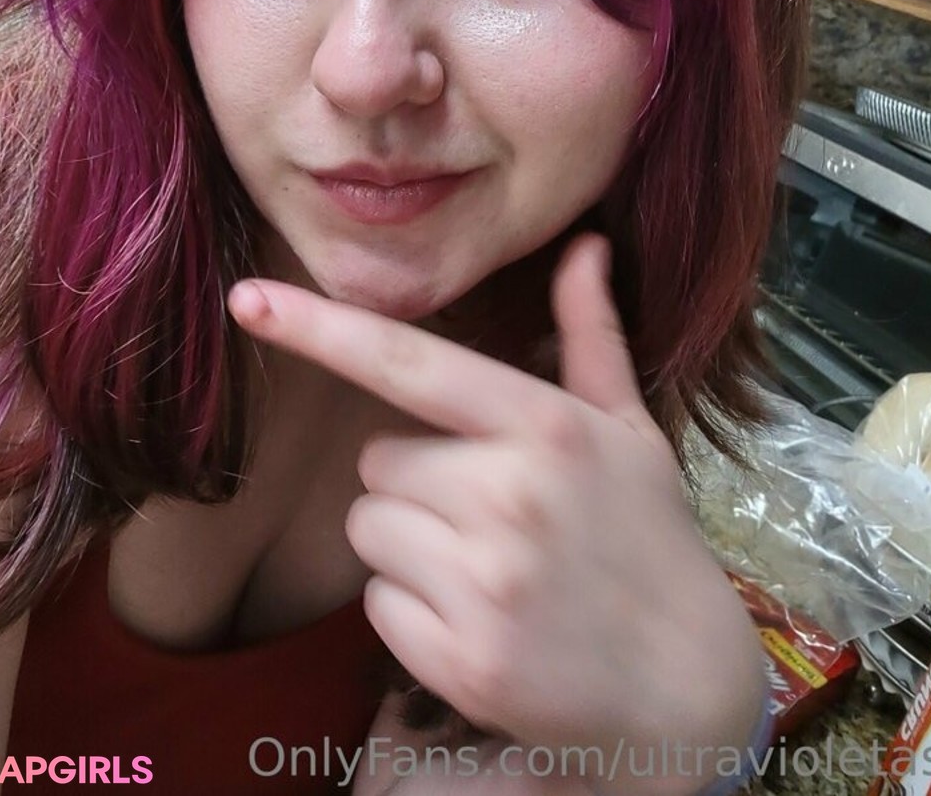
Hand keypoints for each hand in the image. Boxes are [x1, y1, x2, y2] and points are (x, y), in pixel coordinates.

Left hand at [228, 234, 764, 764]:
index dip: (320, 329)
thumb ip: (590, 333)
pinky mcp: (460, 659)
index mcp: (544, 425)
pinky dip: (414, 610)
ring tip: (489, 565)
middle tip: (492, 511)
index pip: (410, 362)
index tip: (244, 299)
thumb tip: (587, 245)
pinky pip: (376, 604)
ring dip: (410, 544)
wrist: (685, 684)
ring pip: (368, 530)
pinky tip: (482, 617)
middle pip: (375, 460)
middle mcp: (509, 495)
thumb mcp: (628, 428)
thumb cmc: (648, 536)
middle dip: (416, 481)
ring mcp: (484, 583)